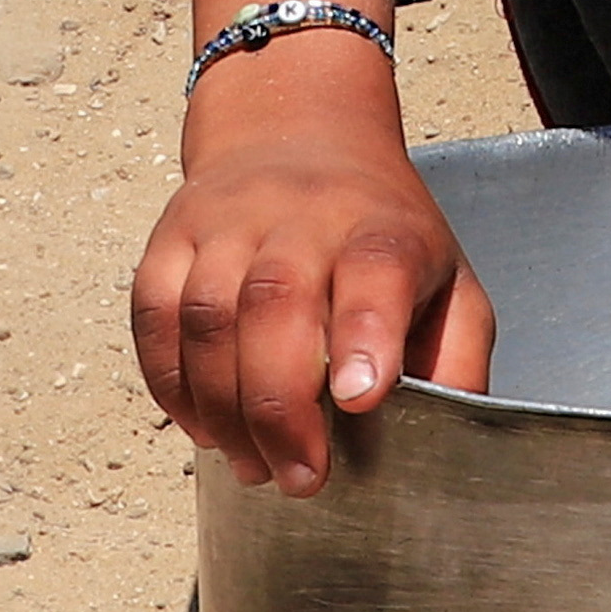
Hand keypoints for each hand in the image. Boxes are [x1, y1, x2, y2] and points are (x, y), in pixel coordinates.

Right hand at [131, 119, 496, 493]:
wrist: (298, 133)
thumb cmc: (380, 235)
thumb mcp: (448, 282)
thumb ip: (456, 359)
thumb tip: (450, 436)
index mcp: (380, 227)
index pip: (374, 268)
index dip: (364, 334)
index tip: (359, 400)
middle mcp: (301, 213)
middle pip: (274, 301)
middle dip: (280, 405)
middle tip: (299, 477)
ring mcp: (227, 220)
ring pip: (208, 313)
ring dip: (222, 406)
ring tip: (251, 466)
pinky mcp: (173, 234)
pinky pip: (154, 313)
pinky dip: (170, 382)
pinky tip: (203, 427)